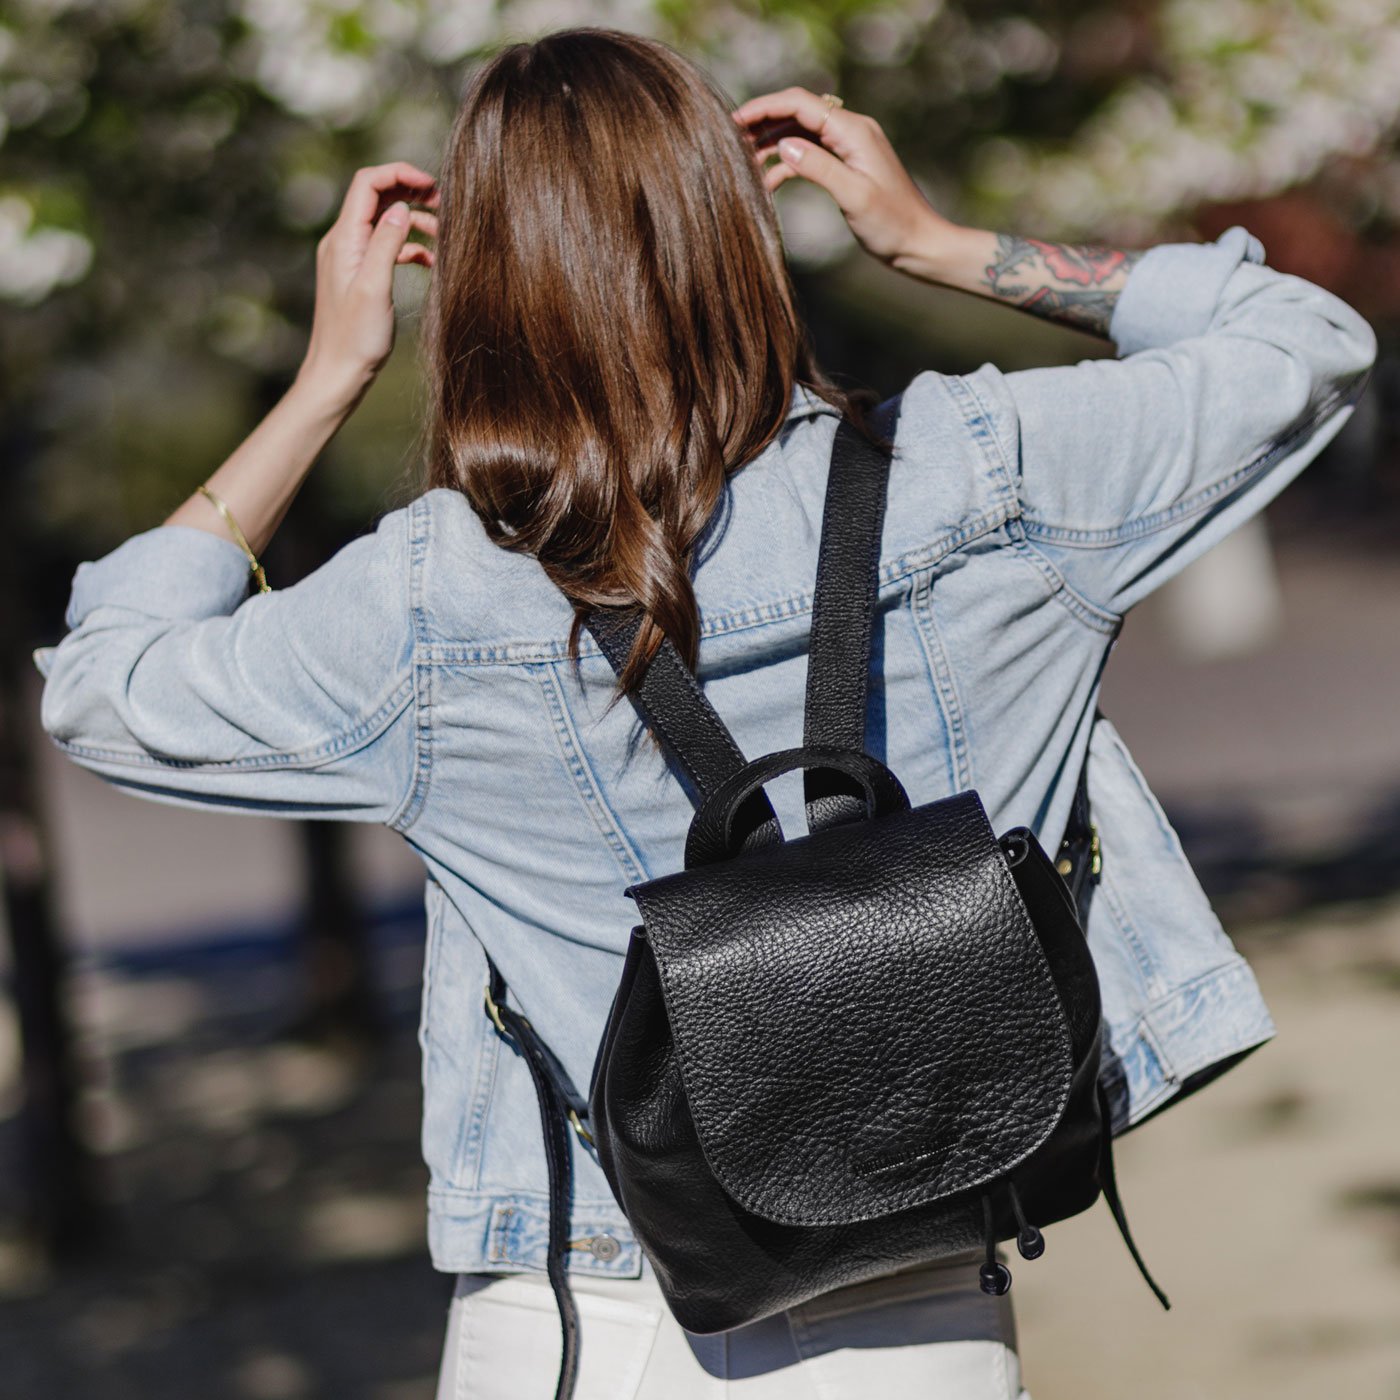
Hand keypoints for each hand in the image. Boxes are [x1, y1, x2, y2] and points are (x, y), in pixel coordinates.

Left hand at [298, 161, 438, 407]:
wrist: (338, 374)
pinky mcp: (361, 276)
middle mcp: (343, 242)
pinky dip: (410, 248)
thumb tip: (401, 207)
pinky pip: (387, 249)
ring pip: (386, 223)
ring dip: (415, 222)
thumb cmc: (355, 338)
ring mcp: (352, 259)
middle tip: (445, 205)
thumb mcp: (374, 288)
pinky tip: (431, 263)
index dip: (400, 174)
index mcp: (343, 239)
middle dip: (410, 194)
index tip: (432, 184)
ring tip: (444, 236)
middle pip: (378, 198)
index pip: (368, 184)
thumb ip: (386, 243)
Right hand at [732, 88, 960, 270]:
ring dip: (771, 145)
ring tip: (743, 163)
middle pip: (797, 113)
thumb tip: (783, 144)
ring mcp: (848, 147)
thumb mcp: (854, 197)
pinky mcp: (846, 165)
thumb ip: (818, 168)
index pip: (801, 104)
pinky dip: (786, 165)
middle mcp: (851, 131)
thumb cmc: (892, 224)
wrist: (919, 243)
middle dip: (763, 123)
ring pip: (800, 134)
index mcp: (854, 131)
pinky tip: (766, 183)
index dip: (765, 108)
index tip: (734, 121)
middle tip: (730, 142)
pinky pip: (809, 155)